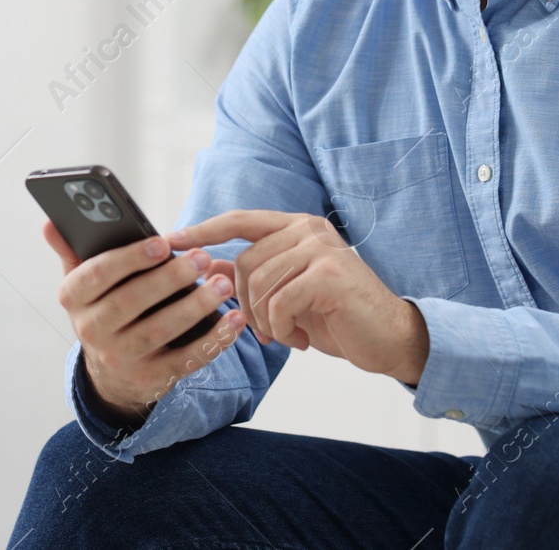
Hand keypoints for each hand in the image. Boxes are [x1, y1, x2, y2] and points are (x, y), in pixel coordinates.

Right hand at [42, 221, 245, 425]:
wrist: (111, 375)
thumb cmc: (105, 311)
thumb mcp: (83, 284)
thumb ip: (74, 251)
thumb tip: (51, 222)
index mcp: (75, 299)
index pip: (96, 275)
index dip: (129, 259)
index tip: (162, 243)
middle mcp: (92, 331)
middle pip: (130, 303)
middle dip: (169, 279)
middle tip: (201, 258)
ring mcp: (121, 359)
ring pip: (160, 331)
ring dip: (195, 307)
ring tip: (222, 284)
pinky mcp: (152, 379)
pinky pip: (186, 360)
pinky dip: (213, 341)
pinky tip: (234, 321)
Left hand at [166, 210, 428, 384]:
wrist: (388, 337)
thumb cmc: (336, 316)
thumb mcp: (286, 295)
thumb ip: (250, 278)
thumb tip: (205, 266)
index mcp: (295, 227)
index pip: (239, 220)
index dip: (202, 230)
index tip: (169, 240)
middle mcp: (308, 229)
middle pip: (244, 261)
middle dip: (244, 304)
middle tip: (264, 330)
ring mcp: (320, 248)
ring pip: (260, 282)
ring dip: (264, 319)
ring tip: (284, 335)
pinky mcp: (330, 273)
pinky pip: (280, 300)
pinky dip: (281, 326)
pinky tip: (297, 339)